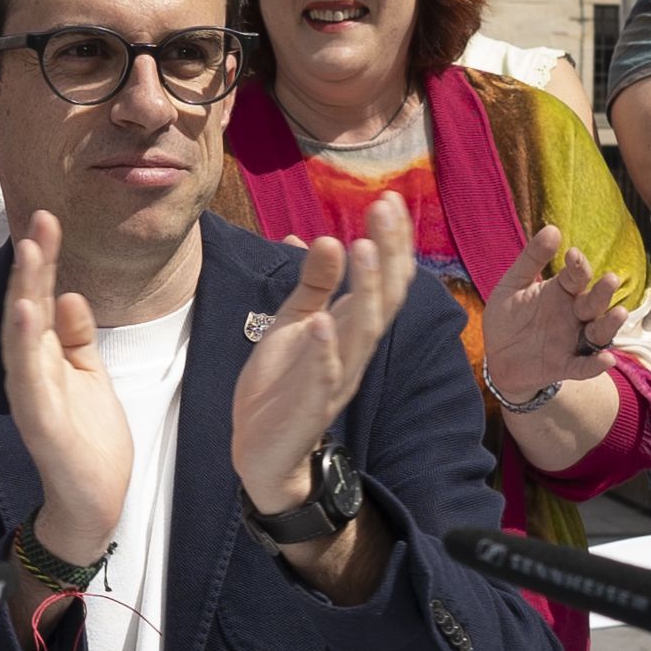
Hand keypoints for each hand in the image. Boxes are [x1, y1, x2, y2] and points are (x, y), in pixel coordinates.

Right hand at [0, 210, 132, 567]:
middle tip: (39, 221)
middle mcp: (30, 371)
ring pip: (21, 337)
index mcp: (44, 358)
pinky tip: (27, 313)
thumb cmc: (89, 440)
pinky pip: (30, 378)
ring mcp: (32, 395)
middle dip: (31, 265)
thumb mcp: (89, 375)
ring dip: (23, 293)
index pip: (40, 301)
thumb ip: (76, 338)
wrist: (94, 500)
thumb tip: (68, 295)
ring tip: (28, 253)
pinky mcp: (40, 421)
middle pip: (26, 309)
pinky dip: (26, 344)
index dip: (42, 262)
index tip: (48, 221)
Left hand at [233, 195, 421, 517]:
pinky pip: (325, 377)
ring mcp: (336, 378)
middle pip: (383, 298)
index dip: (390, 242)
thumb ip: (312, 286)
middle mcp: (353, 350)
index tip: (388, 199)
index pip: (383, 280)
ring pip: (362, 332)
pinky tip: (322, 323)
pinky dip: (326, 351)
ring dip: (364, 291)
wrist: (261, 451)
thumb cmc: (281, 385)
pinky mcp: (311, 406)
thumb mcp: (292, 324)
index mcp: (350, 328)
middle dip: (386, 253)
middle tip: (384, 210)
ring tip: (361, 248)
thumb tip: (323, 237)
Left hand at [478, 223, 619, 403]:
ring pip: (598, 332)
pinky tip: (607, 359)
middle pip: (594, 302)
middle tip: (610, 279)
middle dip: (603, 292)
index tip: (572, 254)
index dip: (577, 265)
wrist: (496, 358)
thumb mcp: (512, 286)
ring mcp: (571, 341)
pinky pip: (584, 366)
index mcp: (561, 292)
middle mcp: (573, 315)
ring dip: (609, 323)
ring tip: (620, 313)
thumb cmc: (508, 319)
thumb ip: (531, 260)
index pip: (576, 276)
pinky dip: (595, 364)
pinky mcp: (564, 366)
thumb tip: (552, 228)